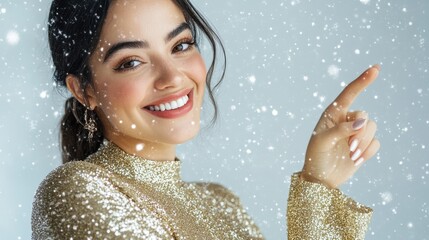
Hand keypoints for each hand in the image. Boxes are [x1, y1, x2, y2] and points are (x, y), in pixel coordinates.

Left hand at [301, 65, 380, 188]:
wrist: (320, 178)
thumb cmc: (316, 157)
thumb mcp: (322, 142)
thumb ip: (340, 130)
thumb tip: (362, 123)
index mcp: (332, 114)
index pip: (349, 93)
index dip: (362, 81)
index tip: (376, 68)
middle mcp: (346, 120)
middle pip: (365, 116)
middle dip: (359, 133)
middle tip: (348, 148)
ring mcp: (355, 132)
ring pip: (372, 129)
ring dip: (363, 143)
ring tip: (351, 155)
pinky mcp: (364, 145)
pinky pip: (376, 143)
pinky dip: (368, 152)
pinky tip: (356, 159)